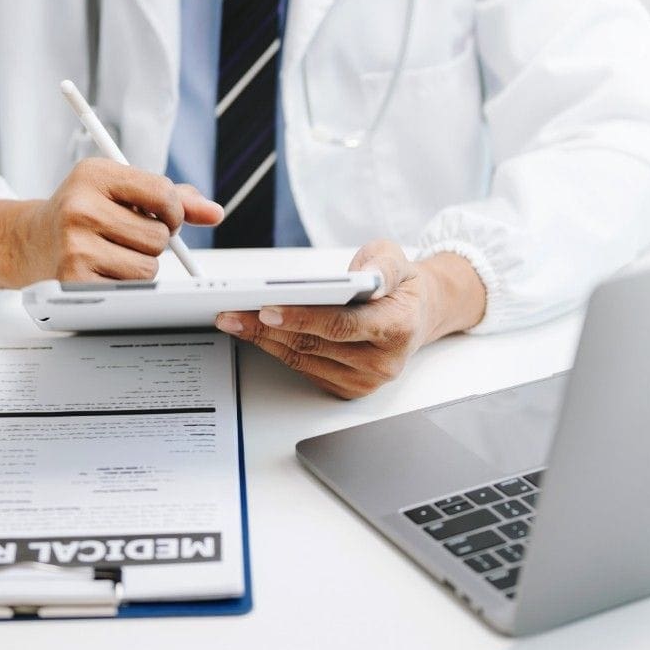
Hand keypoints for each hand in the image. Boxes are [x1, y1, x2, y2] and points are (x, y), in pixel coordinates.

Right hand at [0, 158, 223, 287]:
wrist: (27, 240)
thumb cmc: (83, 213)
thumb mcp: (120, 191)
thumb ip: (172, 198)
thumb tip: (215, 212)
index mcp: (95, 174)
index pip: (163, 194)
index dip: (173, 211)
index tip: (162, 216)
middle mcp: (80, 206)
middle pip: (159, 236)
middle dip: (153, 241)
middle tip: (126, 237)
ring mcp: (74, 244)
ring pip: (148, 268)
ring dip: (139, 266)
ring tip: (111, 253)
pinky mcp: (73, 279)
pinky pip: (129, 290)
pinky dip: (123, 286)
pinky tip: (100, 270)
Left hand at [215, 241, 486, 398]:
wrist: (415, 314)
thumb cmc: (400, 287)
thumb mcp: (396, 260)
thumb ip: (381, 264)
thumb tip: (361, 276)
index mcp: (398, 327)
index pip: (342, 326)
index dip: (302, 318)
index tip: (267, 308)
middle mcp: (383, 361)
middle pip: (314, 345)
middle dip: (267, 327)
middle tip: (233, 312)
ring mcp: (365, 380)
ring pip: (303, 359)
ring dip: (264, 340)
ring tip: (235, 320)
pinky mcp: (349, 389)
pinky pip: (304, 369)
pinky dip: (276, 350)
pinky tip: (257, 333)